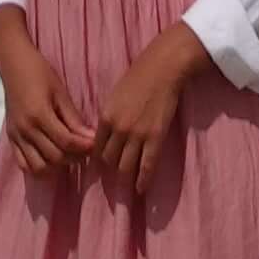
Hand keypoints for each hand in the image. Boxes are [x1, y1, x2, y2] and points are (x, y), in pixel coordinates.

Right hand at [0, 7, 95, 184]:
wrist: (13, 64)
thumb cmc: (40, 72)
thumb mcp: (60, 92)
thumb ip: (73, 118)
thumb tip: (91, 138)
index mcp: (39, 114)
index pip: (65, 141)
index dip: (83, 147)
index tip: (95, 146)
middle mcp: (26, 129)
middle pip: (54, 157)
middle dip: (74, 157)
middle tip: (85, 151)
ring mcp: (16, 136)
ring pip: (39, 167)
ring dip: (56, 166)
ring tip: (67, 155)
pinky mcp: (11, 139)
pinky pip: (24, 165)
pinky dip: (38, 168)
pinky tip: (49, 158)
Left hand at [90, 16, 206, 204]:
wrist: (162, 69)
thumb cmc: (137, 77)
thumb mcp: (114, 96)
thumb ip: (108, 117)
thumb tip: (103, 136)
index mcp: (106, 116)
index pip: (96, 147)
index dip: (97, 158)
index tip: (100, 165)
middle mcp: (119, 129)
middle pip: (109, 160)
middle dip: (111, 168)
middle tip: (114, 174)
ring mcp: (137, 135)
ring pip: (125, 167)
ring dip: (125, 176)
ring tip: (127, 184)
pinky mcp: (155, 138)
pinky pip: (147, 166)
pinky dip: (143, 181)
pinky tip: (140, 189)